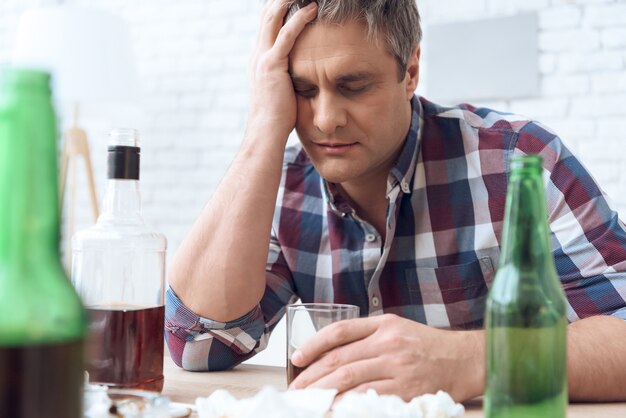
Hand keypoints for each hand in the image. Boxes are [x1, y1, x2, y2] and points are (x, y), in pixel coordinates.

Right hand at [246, 0, 317, 143]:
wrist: (266, 132)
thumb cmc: (278, 118)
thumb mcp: (281, 91)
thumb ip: (287, 77)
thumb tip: (301, 75)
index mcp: (258, 59)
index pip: (266, 24)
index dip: (278, 8)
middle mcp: (257, 54)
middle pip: (267, 14)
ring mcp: (262, 58)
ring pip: (273, 17)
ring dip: (288, 1)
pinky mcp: (272, 65)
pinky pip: (286, 34)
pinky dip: (300, 18)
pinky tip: (313, 8)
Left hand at [288, 314, 484, 401]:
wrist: (464, 359)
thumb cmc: (427, 345)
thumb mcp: (397, 328)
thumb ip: (367, 335)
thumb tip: (331, 352)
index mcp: (383, 324)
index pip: (339, 331)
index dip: (313, 344)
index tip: (296, 357)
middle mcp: (388, 343)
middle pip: (339, 359)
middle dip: (312, 375)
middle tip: (295, 389)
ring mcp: (397, 366)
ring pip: (349, 379)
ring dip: (323, 392)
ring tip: (308, 400)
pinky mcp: (406, 389)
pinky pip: (368, 397)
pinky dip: (347, 404)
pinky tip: (334, 408)